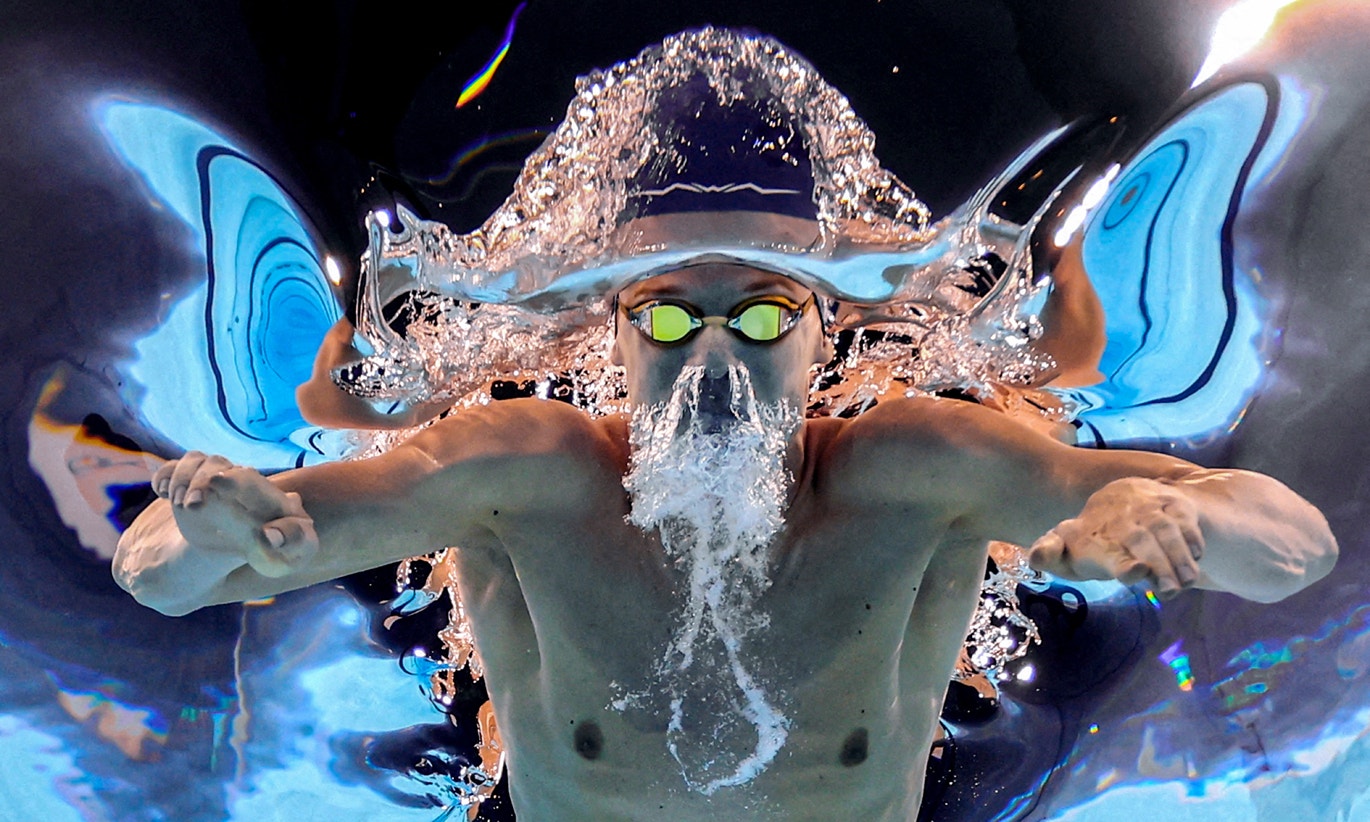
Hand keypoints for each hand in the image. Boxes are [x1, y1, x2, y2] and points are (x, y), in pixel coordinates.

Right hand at [152, 451, 317, 577]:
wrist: (227, 557)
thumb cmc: (266, 556)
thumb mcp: (284, 557)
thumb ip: (291, 543)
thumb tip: (270, 535)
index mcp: (266, 496)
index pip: (248, 477)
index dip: (233, 477)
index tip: (217, 483)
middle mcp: (238, 481)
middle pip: (217, 464)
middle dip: (202, 478)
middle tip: (191, 504)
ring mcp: (212, 482)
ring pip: (196, 461)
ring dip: (183, 477)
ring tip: (177, 502)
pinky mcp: (188, 487)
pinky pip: (173, 468)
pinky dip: (164, 475)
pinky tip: (161, 492)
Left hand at [1028, 477, 1204, 596]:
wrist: (1123, 496)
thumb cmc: (1092, 539)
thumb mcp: (1066, 551)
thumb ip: (1050, 555)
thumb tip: (1035, 558)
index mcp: (1088, 533)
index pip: (1101, 546)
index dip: (1118, 562)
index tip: (1133, 573)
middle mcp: (1119, 515)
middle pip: (1140, 540)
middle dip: (1157, 565)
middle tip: (1167, 590)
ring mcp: (1147, 505)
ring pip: (1166, 530)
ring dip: (1178, 558)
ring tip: (1185, 583)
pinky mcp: (1172, 501)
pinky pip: (1186, 518)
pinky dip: (1193, 539)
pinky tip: (1195, 561)